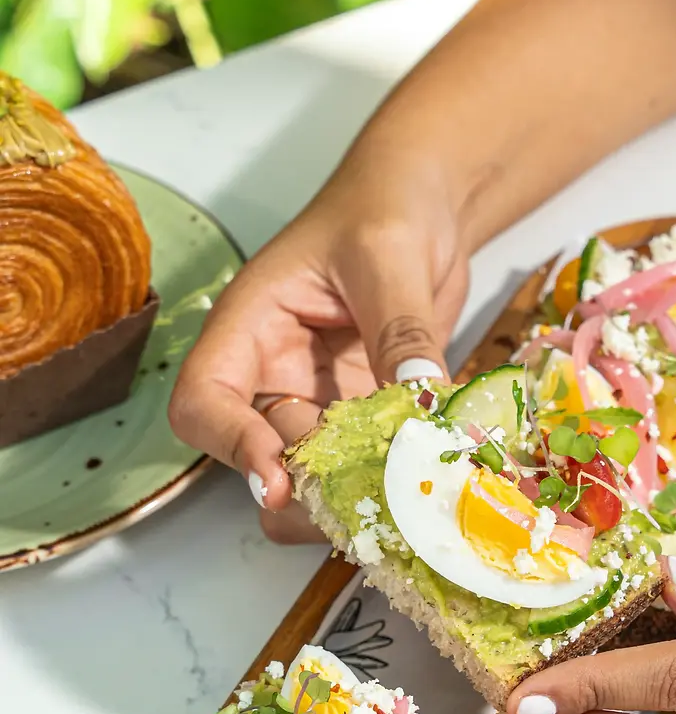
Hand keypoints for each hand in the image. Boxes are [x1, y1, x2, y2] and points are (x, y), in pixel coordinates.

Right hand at [169, 150, 467, 541]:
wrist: (428, 206)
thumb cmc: (385, 207)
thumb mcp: (390, 256)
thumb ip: (400, 330)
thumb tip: (420, 401)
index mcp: (250, 326)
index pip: (203, 401)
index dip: (231, 446)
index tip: (277, 480)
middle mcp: (273, 373)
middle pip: (259, 456)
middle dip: (304, 490)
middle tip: (363, 507)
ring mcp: (319, 400)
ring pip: (314, 475)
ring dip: (353, 495)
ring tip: (407, 502)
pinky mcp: (365, 417)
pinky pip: (369, 464)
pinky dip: (396, 481)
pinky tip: (434, 485)